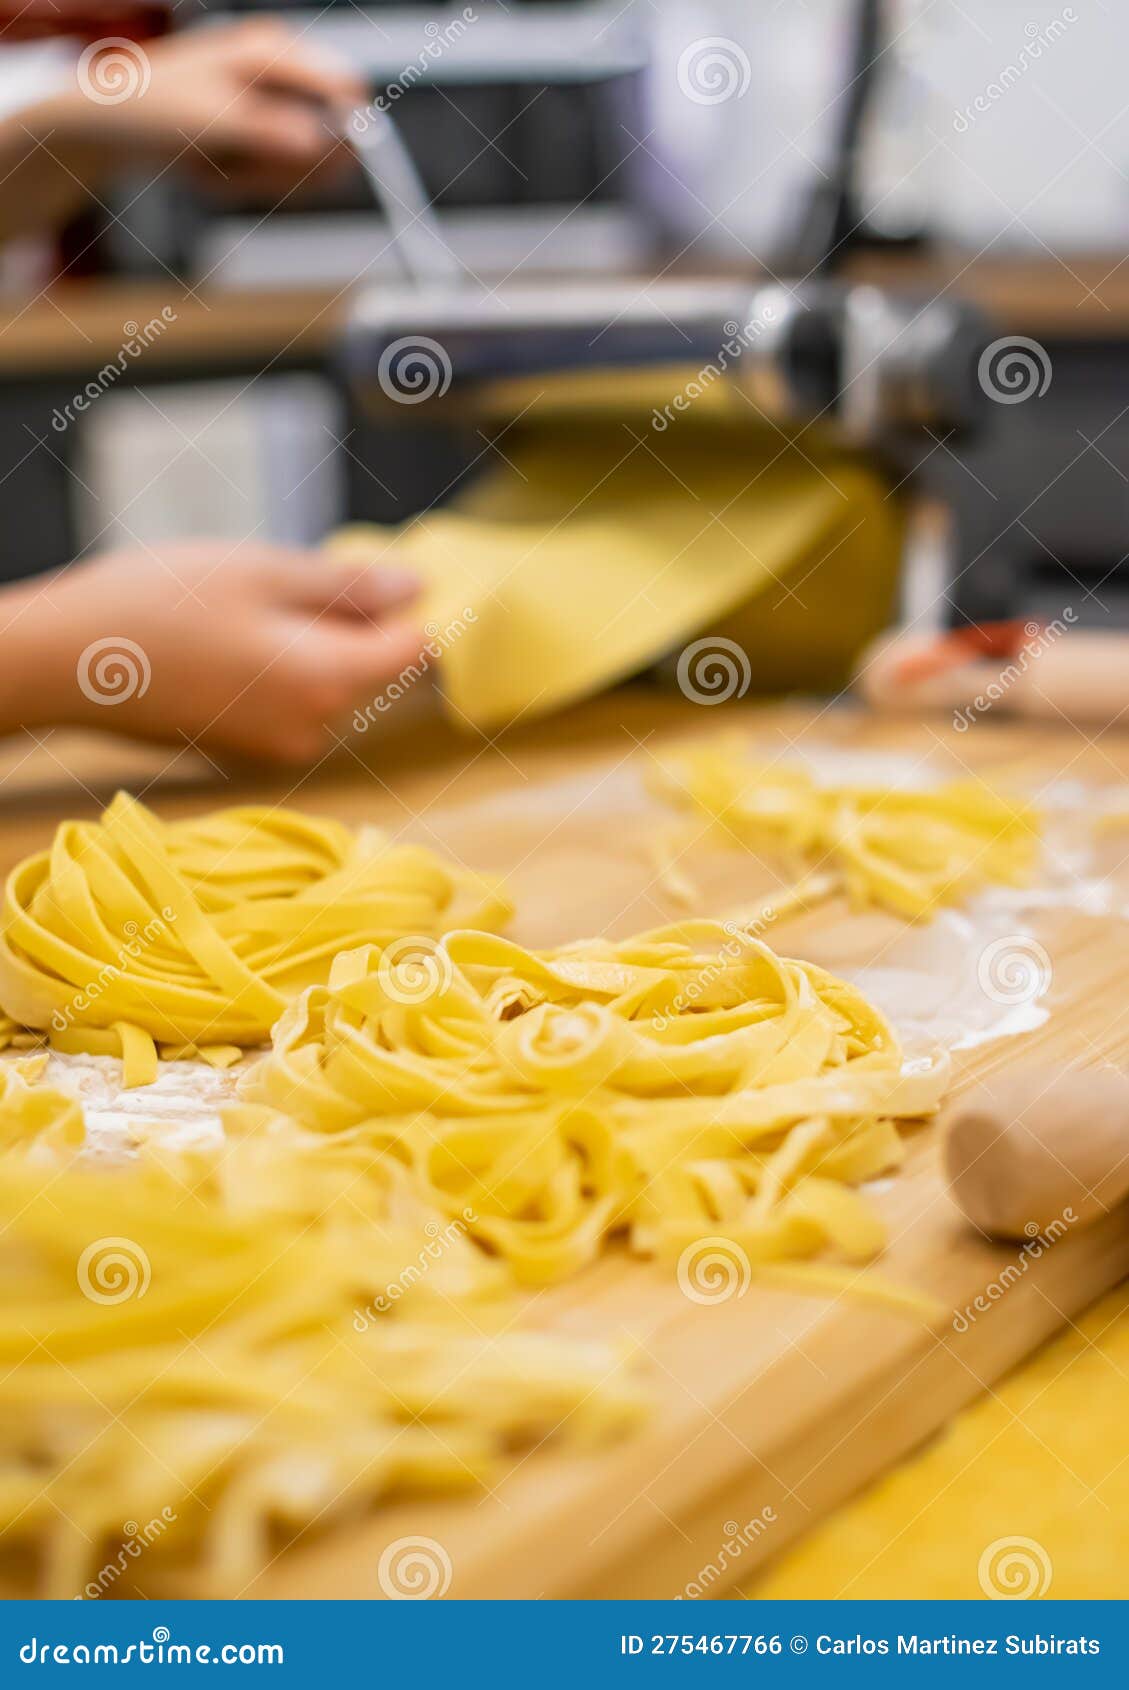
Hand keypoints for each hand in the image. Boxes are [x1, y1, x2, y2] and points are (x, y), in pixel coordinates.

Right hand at [2, 542, 424, 763]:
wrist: (63, 663)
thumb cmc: (158, 606)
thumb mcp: (263, 572)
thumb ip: (348, 586)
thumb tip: (417, 590)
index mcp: (330, 684)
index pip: (416, 652)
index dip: (416, 609)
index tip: (387, 574)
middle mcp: (315, 730)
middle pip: (374, 670)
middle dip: (354, 621)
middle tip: (293, 577)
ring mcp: (279, 746)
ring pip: (330, 683)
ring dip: (312, 641)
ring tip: (247, 604)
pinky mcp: (247, 747)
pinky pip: (290, 700)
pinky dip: (278, 665)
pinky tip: (228, 635)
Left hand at [27, 20, 363, 190]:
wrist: (111, 123)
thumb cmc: (152, 110)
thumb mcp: (213, 123)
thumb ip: (271, 134)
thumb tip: (324, 145)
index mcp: (275, 49)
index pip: (347, 90)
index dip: (345, 135)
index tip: (320, 167)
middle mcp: (282, 70)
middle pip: (333, 134)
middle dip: (291, 166)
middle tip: (241, 168)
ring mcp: (274, 102)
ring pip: (308, 162)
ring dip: (267, 178)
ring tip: (222, 166)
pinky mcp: (264, 131)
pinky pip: (283, 173)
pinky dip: (253, 182)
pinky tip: (222, 171)